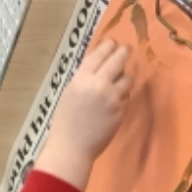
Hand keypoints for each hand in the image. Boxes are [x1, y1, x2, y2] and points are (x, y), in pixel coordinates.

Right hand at [36, 39, 132, 191]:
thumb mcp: (69, 95)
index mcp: (81, 79)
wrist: (71, 148)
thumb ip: (83, 80)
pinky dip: (122, 98)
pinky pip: (126, 97)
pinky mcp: (120, 111)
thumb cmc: (64, 124)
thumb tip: (99, 67)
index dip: (108, 45)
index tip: (113, 43)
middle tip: (127, 50)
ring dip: (125, 78)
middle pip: (118, 59)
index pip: (99, 53)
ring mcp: (112, 97)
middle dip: (124, 52)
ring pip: (127, 78)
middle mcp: (98, 84)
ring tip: (120, 82)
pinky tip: (113, 105)